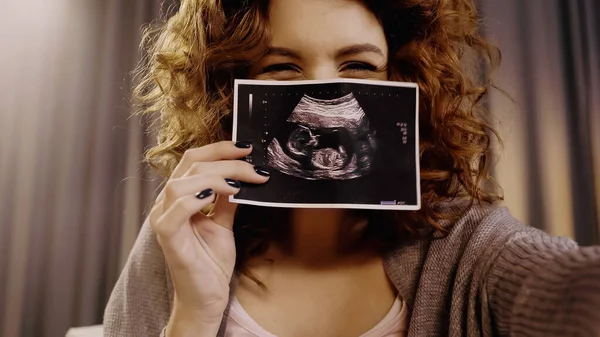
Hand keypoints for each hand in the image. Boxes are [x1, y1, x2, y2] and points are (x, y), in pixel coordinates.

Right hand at [149, 141, 269, 321]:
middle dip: (227, 161)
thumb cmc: (211, 262)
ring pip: (182, 182)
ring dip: (216, 177)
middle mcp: (166, 204)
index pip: (193, 160)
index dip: (219, 149)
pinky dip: (198, 197)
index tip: (247, 148)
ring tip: (241, 183)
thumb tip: (243, 175)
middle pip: (191, 165)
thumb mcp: (224, 223)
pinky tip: (219, 195)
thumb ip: (228, 199)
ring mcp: (163, 219)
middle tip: (254, 167)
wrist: (207, 297)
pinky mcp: (167, 236)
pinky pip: (177, 208)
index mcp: (179, 197)